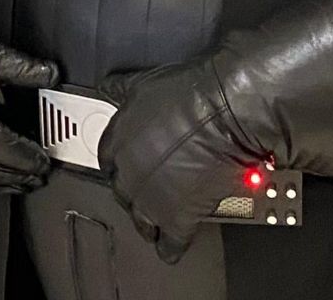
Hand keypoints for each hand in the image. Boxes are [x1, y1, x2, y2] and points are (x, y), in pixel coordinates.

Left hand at [97, 61, 264, 263]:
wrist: (225, 114)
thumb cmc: (192, 95)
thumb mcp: (145, 84)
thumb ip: (121, 89)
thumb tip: (109, 87)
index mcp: (118, 141)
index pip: (107, 161)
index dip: (118, 166)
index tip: (124, 169)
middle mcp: (129, 172)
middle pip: (122, 192)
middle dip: (132, 194)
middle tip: (143, 194)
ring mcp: (152, 198)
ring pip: (141, 220)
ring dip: (147, 223)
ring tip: (153, 225)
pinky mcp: (179, 217)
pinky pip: (170, 242)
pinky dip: (170, 248)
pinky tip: (170, 249)